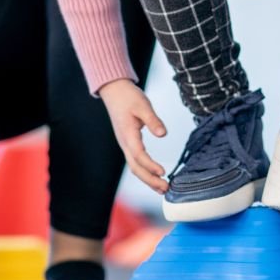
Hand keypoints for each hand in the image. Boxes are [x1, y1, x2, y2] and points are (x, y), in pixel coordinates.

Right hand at [98, 78, 168, 192]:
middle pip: (136, 167)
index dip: (150, 165)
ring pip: (135, 166)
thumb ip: (153, 120)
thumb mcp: (143, 105)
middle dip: (150, 180)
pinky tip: (155, 175)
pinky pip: (136, 161)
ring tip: (163, 188)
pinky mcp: (128, 143)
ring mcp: (125, 144)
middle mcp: (124, 142)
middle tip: (166, 188)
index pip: (139, 155)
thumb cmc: (128, 97)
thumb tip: (164, 134)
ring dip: (148, 179)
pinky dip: (145, 171)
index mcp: (127, 134)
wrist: (114, 91)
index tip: (163, 172)